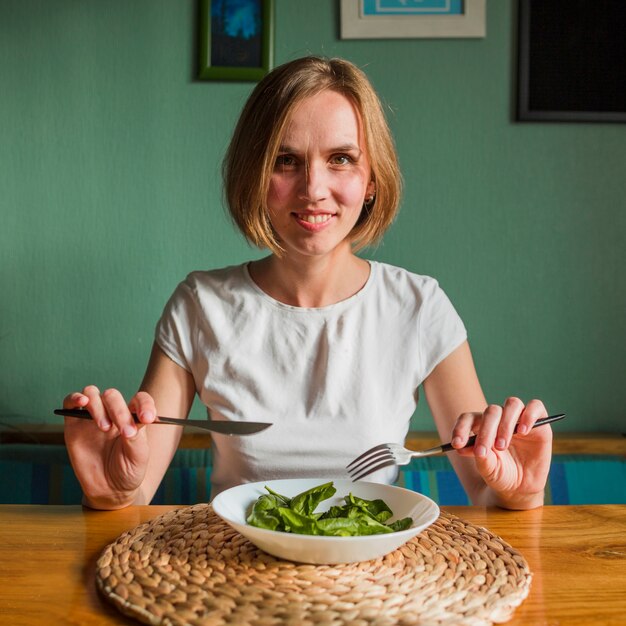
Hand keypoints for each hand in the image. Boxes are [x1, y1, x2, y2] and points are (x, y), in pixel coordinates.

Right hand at [62, 385, 156, 508]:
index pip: (139, 399)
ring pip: (92, 393)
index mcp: (133, 417)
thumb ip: (135, 438)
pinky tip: (82, 402)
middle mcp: (113, 413)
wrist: (110, 490)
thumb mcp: (139, 456)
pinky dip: (75, 397)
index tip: (148, 418)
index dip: (145, 404)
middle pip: (113, 396)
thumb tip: (130, 425)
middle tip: (125, 432)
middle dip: (119, 410)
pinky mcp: (74, 425)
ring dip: (98, 406)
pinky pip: (70, 402)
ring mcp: (93, 417)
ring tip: (104, 427)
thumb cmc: (128, 470)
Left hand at [450, 397, 550, 506]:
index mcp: (482, 426)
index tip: (457, 444)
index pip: (469, 418)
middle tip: (485, 450)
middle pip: (491, 411)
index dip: (461, 428)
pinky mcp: (539, 423)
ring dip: (506, 424)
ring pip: (512, 404)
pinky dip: (529, 415)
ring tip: (502, 446)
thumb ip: (481, 458)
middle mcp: (500, 419)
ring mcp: (519, 419)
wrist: (522, 488)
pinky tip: (523, 432)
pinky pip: (535, 406)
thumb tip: (466, 447)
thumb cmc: (501, 475)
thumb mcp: (488, 470)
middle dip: (486, 431)